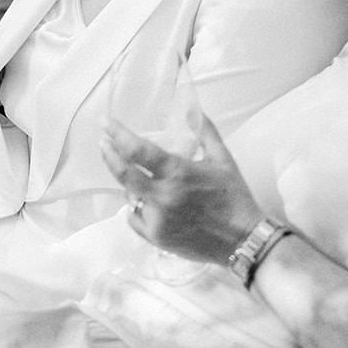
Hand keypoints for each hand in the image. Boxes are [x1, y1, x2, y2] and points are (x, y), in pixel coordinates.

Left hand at [102, 116, 260, 262]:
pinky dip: (137, 206)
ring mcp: (158, 219)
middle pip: (123, 174)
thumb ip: (205, 130)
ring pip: (129, 196)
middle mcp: (163, 196)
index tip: (105, 122)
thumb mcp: (223, 158)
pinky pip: (135, 218)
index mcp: (178, 173)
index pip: (138, 150)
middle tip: (104, 142)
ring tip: (136, 174)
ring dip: (129, 183)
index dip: (117, 133)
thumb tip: (192, 107)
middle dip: (109, 155)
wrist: (244, 239)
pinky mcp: (157, 238)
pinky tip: (144, 200)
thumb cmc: (234, 196)